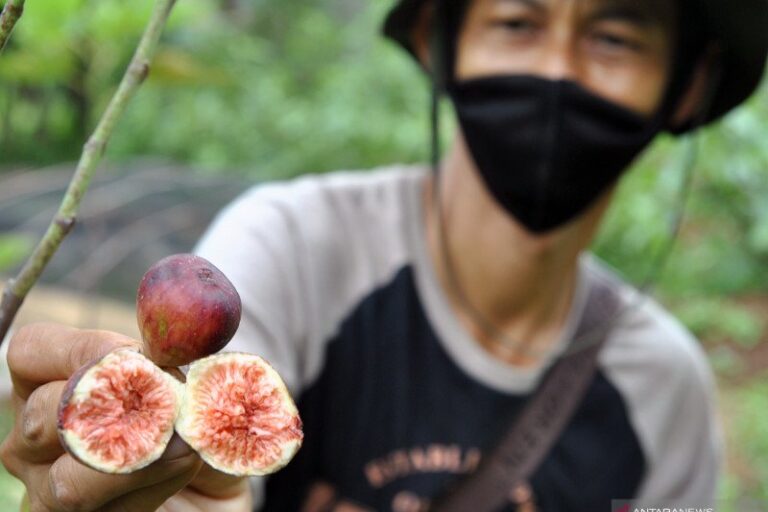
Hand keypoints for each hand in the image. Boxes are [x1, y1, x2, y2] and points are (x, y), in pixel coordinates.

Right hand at [0, 323, 251, 511]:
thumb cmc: (189, 425)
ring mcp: (46, 490)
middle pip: (43, 415)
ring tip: (184, 445)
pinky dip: (151, 489)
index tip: (139, 358)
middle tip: (169, 406)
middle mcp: (34, 439)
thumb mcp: (185, 386)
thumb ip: (169, 367)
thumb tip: (161, 360)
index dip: (83, 349)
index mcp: (48, 384)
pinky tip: (181, 470)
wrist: (213, 484)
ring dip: (139, 459)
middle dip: (114, 408)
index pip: (32, 351)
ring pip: (68, 482)